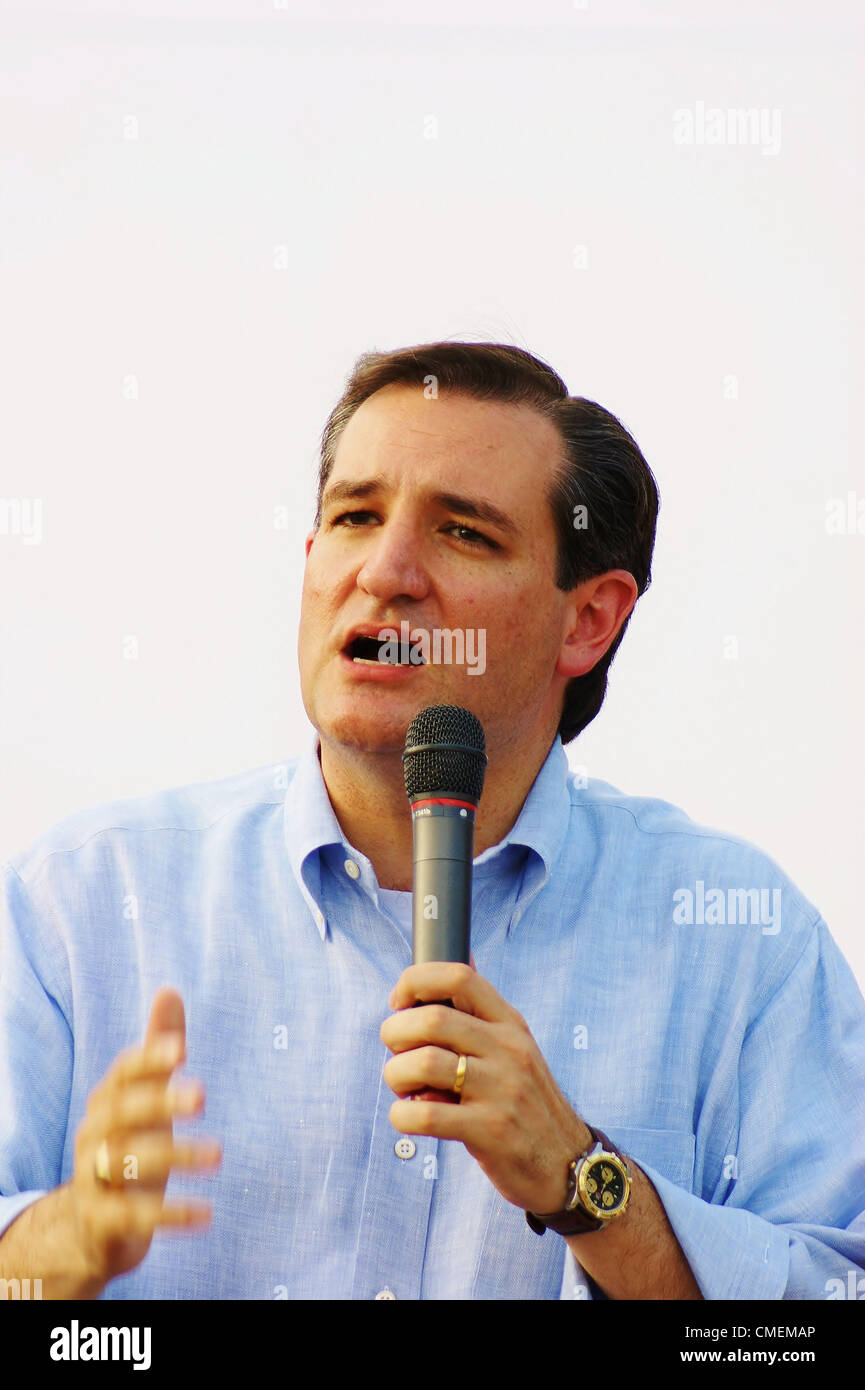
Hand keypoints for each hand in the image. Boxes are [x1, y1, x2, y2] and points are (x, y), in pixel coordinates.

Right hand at [69, 987, 221, 1284]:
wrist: (92, 1227)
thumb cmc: (128, 1146)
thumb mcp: (145, 1099)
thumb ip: (158, 1049)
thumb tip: (169, 990)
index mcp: (107, 1101)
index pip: (123, 1072)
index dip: (148, 1059)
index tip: (182, 1049)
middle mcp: (93, 1135)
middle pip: (122, 1113)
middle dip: (160, 1102)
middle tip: (204, 1095)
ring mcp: (91, 1179)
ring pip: (126, 1162)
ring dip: (174, 1156)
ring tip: (219, 1154)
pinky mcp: (100, 1221)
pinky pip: (131, 1216)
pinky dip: (170, 1214)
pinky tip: (207, 1213)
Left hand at [380, 961, 590, 1213]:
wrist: (567, 1164)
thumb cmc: (526, 1103)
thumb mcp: (516, 1049)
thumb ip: (482, 1014)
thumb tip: (463, 955)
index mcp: (510, 1024)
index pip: (460, 977)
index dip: (416, 981)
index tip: (399, 1001)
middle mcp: (508, 1050)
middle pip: (431, 1019)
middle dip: (395, 1033)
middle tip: (396, 1053)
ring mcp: (501, 1090)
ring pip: (423, 1063)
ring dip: (396, 1075)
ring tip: (404, 1088)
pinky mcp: (490, 1131)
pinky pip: (425, 1116)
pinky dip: (402, 1115)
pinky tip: (409, 1117)